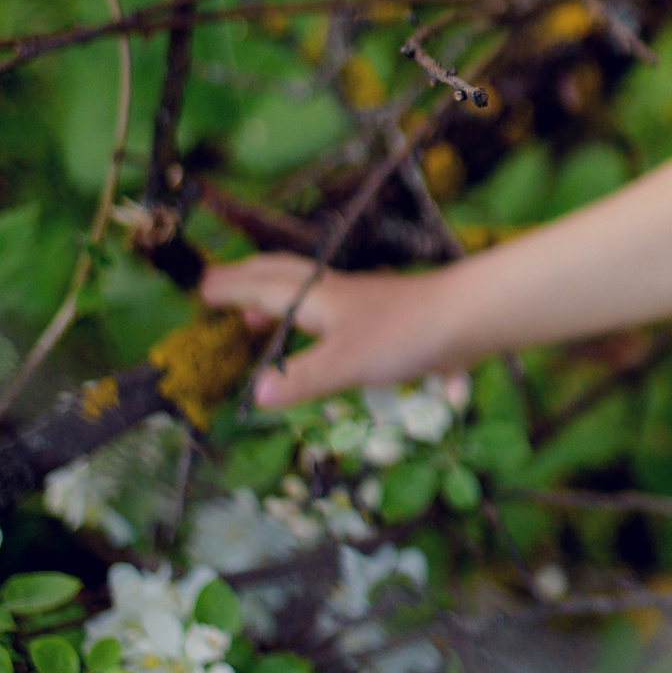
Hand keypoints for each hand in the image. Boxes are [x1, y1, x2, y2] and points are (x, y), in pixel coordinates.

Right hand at [199, 255, 457, 408]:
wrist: (471, 317)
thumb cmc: (406, 334)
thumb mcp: (346, 362)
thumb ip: (302, 378)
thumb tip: (256, 395)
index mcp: (319, 299)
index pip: (264, 288)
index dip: (231, 289)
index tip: (200, 289)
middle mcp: (337, 294)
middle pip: (283, 277)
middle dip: (248, 281)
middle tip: (218, 289)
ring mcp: (363, 302)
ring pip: (308, 291)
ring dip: (276, 299)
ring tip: (255, 321)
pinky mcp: (385, 316)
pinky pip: (331, 308)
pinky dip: (307, 315)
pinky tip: (318, 336)